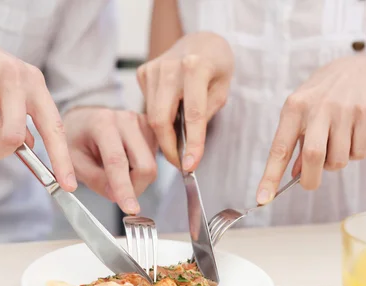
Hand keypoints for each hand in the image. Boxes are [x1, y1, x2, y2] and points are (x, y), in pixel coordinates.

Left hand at [64, 107, 157, 214]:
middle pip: (145, 166)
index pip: (118, 162)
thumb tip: (116, 196)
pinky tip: (127, 162)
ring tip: (116, 170)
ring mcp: (142, 122)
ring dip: (136, 179)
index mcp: (102, 123)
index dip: (124, 188)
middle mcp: (126, 119)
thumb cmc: (76, 139)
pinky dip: (140, 169)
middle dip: (135, 187)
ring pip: (151, 166)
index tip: (130, 209)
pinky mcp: (151, 129)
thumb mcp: (74, 161)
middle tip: (117, 193)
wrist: (84, 119)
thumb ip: (94, 180)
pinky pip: (153, 160)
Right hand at [137, 32, 233, 170]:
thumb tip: (188, 146)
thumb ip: (205, 116)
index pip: (193, 114)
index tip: (190, 166)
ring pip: (151, 116)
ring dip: (163, 136)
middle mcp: (170, 66)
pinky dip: (158, 118)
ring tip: (177, 144)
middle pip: (161, 119)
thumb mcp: (222, 91)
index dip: (192, 144)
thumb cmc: (216, 67)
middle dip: (169, 147)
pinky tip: (170, 115)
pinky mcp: (143, 72)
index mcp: (196, 67)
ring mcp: (153, 68)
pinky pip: (147, 106)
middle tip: (180, 163)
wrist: (201, 41)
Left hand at [256, 56, 365, 203]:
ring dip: (334, 165)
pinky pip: (359, 154)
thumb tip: (293, 176)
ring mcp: (344, 110)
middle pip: (313, 156)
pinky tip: (352, 136)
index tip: (263, 199)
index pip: (279, 148)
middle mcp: (318, 108)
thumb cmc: (320, 99)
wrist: (357, 70)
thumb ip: (294, 144)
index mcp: (294, 108)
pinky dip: (353, 155)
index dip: (270, 176)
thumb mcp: (300, 114)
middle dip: (310, 179)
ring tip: (334, 146)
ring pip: (338, 160)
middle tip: (309, 183)